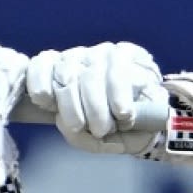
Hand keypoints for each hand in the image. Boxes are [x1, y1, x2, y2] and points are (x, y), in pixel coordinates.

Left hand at [26, 42, 165, 154]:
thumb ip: (74, 135)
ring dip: (97, 108)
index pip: (42, 64)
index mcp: (62, 75)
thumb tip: (62, 121)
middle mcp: (79, 59)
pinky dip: (117, 97)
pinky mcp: (125, 54)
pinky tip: (122, 114)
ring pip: (89, 76)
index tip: (47, 104)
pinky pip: (116, 73)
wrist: (153, 125)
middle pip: (64, 74)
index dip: (40, 82)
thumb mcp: (91, 140)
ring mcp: (101, 53)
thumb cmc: (116, 129)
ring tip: (107, 127)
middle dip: (73, 108)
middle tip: (89, 129)